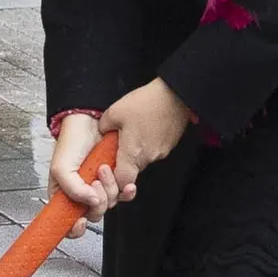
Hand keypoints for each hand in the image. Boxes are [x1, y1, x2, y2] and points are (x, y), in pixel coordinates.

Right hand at [48, 113, 117, 236]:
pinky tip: (125, 183)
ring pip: (109, 204)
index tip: (81, 221)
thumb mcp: (60, 167)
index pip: (67, 224)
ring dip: (110, 188)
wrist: (89, 123)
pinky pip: (124, 196)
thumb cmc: (70, 143)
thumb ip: (72, 189)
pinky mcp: (114, 182)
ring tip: (104, 168)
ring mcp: (98, 189)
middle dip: (97, 200)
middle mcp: (81, 196)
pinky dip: (127, 191)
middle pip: (93, 215)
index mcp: (64, 197)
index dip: (74, 229)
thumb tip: (92, 202)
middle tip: (94, 182)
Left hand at [98, 78, 193, 203]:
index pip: (123, 182)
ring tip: (132, 130)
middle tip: (116, 143)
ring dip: (136, 149)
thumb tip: (102, 132)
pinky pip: (154, 149)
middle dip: (123, 160)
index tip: (108, 171)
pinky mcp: (170, 144)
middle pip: (133, 169)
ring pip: (143, 158)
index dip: (114, 181)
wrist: (175, 94)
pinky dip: (147, 142)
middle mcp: (149, 157)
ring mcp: (162, 152)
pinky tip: (144, 126)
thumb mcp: (115, 112)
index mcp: (133, 153)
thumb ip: (103, 127)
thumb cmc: (146, 103)